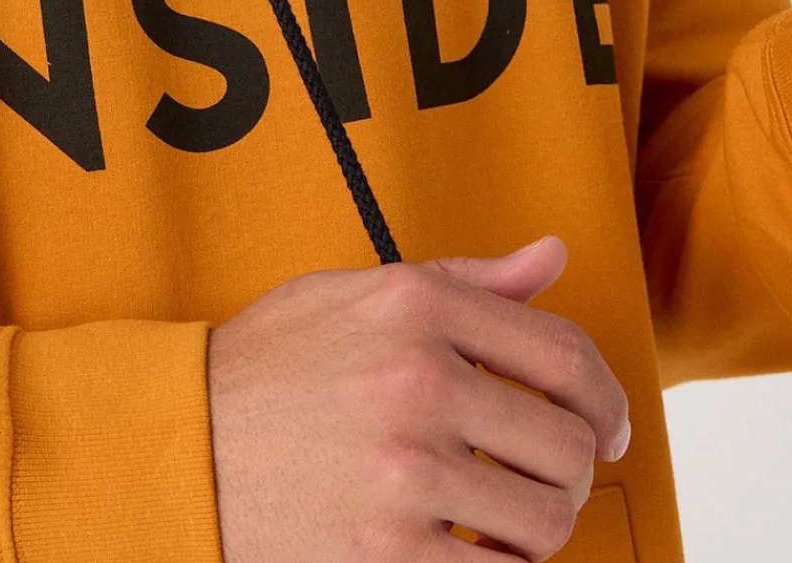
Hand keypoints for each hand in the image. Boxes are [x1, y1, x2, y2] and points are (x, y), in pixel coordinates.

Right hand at [206, 234, 628, 562]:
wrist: (181, 444)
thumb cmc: (276, 365)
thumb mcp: (360, 293)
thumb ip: (465, 281)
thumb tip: (553, 257)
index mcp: (415, 304)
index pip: (563, 354)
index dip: (607, 397)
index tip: (610, 424)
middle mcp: (417, 379)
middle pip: (568, 442)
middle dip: (575, 467)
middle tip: (550, 477)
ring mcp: (404, 471)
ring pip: (546, 517)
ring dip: (544, 525)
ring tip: (512, 516)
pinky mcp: (386, 554)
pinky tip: (477, 548)